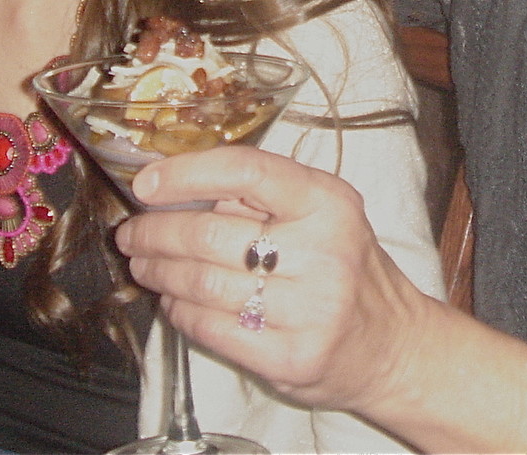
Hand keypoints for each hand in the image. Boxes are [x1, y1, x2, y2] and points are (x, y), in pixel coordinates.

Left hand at [116, 146, 434, 414]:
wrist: (395, 347)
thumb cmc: (348, 269)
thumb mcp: (324, 214)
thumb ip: (264, 197)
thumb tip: (179, 184)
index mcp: (328, 201)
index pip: (247, 170)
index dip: (187, 173)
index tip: (145, 183)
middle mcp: (323, 251)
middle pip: (211, 234)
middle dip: (156, 232)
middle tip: (130, 233)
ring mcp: (310, 309)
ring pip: (203, 283)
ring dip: (160, 272)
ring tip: (144, 266)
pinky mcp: (293, 357)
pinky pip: (213, 329)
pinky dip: (180, 312)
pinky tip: (173, 301)